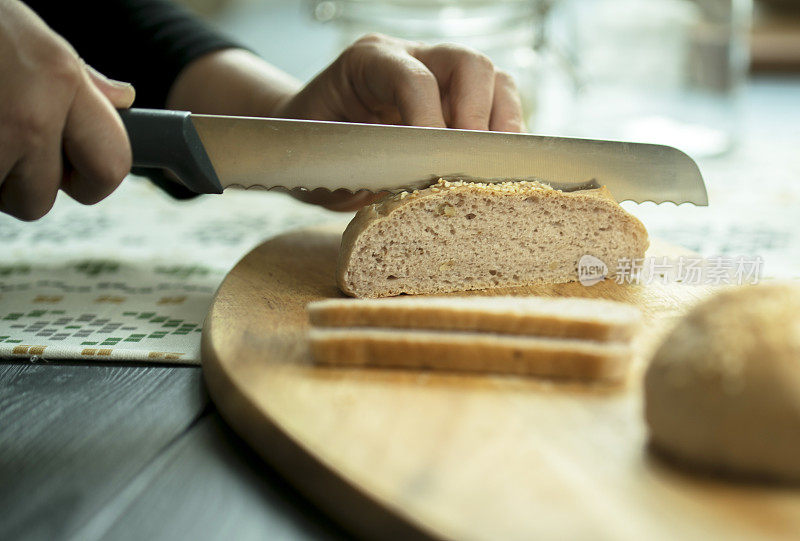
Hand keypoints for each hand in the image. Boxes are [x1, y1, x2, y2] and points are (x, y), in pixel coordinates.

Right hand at [0, 0, 133, 220]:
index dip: (93, 179)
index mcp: (61, 79)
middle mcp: (28, 112)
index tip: (70, 171)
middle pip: (41, 200)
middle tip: (2, 145)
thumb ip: (78, 78)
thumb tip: (124, 99)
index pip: (112, 165)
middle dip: (20, 185)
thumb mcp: (31, 34)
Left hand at [274, 33, 524, 210]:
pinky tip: (489, 172)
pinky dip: (502, 141)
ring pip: (496, 82)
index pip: (414, 80)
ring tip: (488, 173)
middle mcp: (412, 57)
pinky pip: (499, 108)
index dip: (431, 124)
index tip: (433, 168)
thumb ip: (367, 174)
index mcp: (368, 63)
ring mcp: (441, 75)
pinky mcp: (460, 99)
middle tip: (469, 168)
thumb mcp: (326, 163)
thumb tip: (417, 196)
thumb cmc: (313, 146)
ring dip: (501, 129)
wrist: (308, 138)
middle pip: (470, 64)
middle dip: (478, 118)